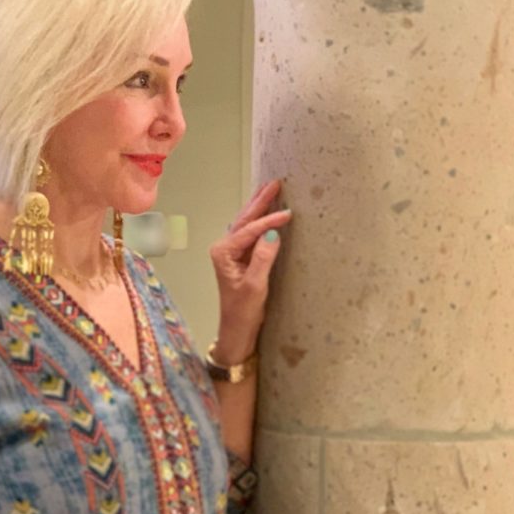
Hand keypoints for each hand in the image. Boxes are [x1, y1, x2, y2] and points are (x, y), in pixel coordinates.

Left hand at [209, 178, 291, 362]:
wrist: (237, 330)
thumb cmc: (243, 312)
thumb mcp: (255, 286)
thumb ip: (263, 258)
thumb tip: (273, 232)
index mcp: (223, 252)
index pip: (249, 230)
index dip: (269, 220)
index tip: (289, 213)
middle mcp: (224, 248)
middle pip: (245, 219)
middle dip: (260, 201)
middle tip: (276, 183)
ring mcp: (232, 252)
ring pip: (247, 223)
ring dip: (260, 207)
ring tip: (271, 190)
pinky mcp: (241, 258)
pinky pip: (251, 233)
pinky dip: (261, 221)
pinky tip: (267, 211)